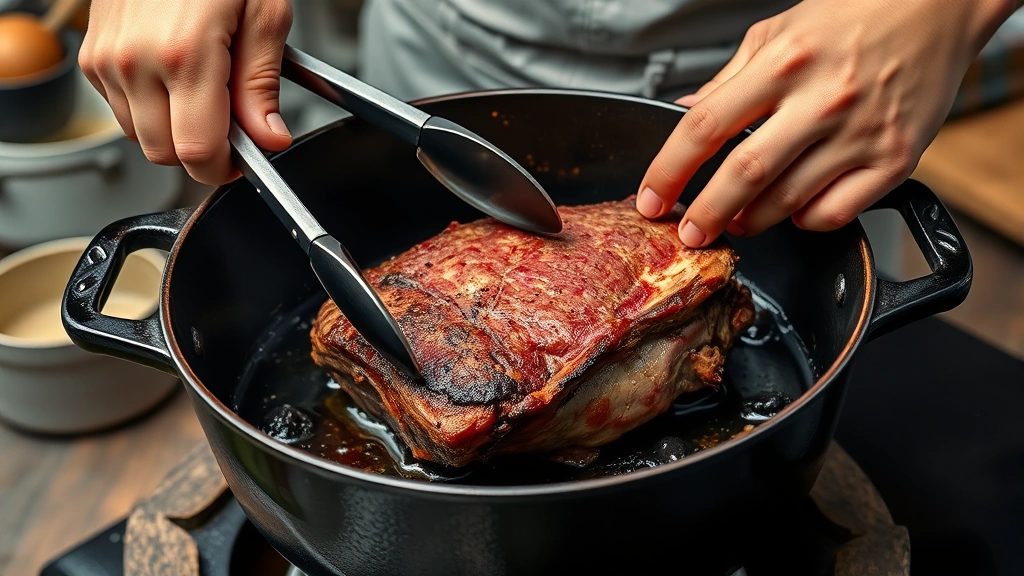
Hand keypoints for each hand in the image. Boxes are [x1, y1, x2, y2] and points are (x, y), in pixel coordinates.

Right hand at [78, 0, 293, 184]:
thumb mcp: (264, 15)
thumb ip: (262, 85)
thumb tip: (267, 139)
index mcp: (184, 55)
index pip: (197, 152)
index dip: (224, 169)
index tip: (243, 162)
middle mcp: (135, 60)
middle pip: (165, 153)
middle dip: (202, 150)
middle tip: (231, 121)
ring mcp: (106, 58)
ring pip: (140, 136)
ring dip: (174, 129)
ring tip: (205, 88)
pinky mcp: (92, 53)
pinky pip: (121, 108)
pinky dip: (150, 107)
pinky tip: (175, 76)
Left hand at [636, 0, 1014, 246]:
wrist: (940, 6)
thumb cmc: (854, 16)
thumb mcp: (778, 32)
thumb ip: (728, 78)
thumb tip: (684, 112)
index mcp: (783, 62)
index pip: (705, 127)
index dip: (669, 170)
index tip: (651, 199)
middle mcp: (822, 99)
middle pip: (743, 175)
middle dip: (705, 213)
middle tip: (689, 231)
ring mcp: (861, 132)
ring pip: (787, 202)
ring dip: (751, 221)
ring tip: (737, 219)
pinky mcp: (896, 159)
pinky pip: (835, 212)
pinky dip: (804, 220)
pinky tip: (794, 208)